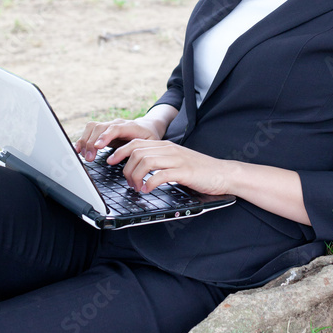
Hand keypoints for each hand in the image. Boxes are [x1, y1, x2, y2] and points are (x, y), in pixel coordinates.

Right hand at [74, 116, 164, 161]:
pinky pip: (89, 131)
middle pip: (100, 127)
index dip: (105, 136)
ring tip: (86, 156)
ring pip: (92, 127)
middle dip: (92, 143)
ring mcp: (109, 125)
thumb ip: (141, 150)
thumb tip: (131, 161)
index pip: (116, 128)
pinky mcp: (103, 130)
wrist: (147, 126)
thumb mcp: (151, 143)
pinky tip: (79, 149)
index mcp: (131, 126)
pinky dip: (82, 139)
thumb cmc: (149, 137)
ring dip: (86, 141)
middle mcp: (117, 123)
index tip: (98, 147)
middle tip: (90, 158)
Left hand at [107, 140, 232, 196]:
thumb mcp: (175, 161)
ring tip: (137, 187)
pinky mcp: (184, 172)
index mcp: (165, 146)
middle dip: (126, 168)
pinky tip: (148, 189)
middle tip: (128, 182)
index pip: (136, 142)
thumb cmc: (198, 170)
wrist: (222, 173)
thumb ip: (159, 161)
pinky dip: (150, 183)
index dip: (120, 151)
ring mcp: (176, 159)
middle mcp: (169, 149)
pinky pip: (160, 175)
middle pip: (137, 152)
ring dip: (136, 176)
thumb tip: (138, 168)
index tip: (110, 160)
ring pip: (145, 162)